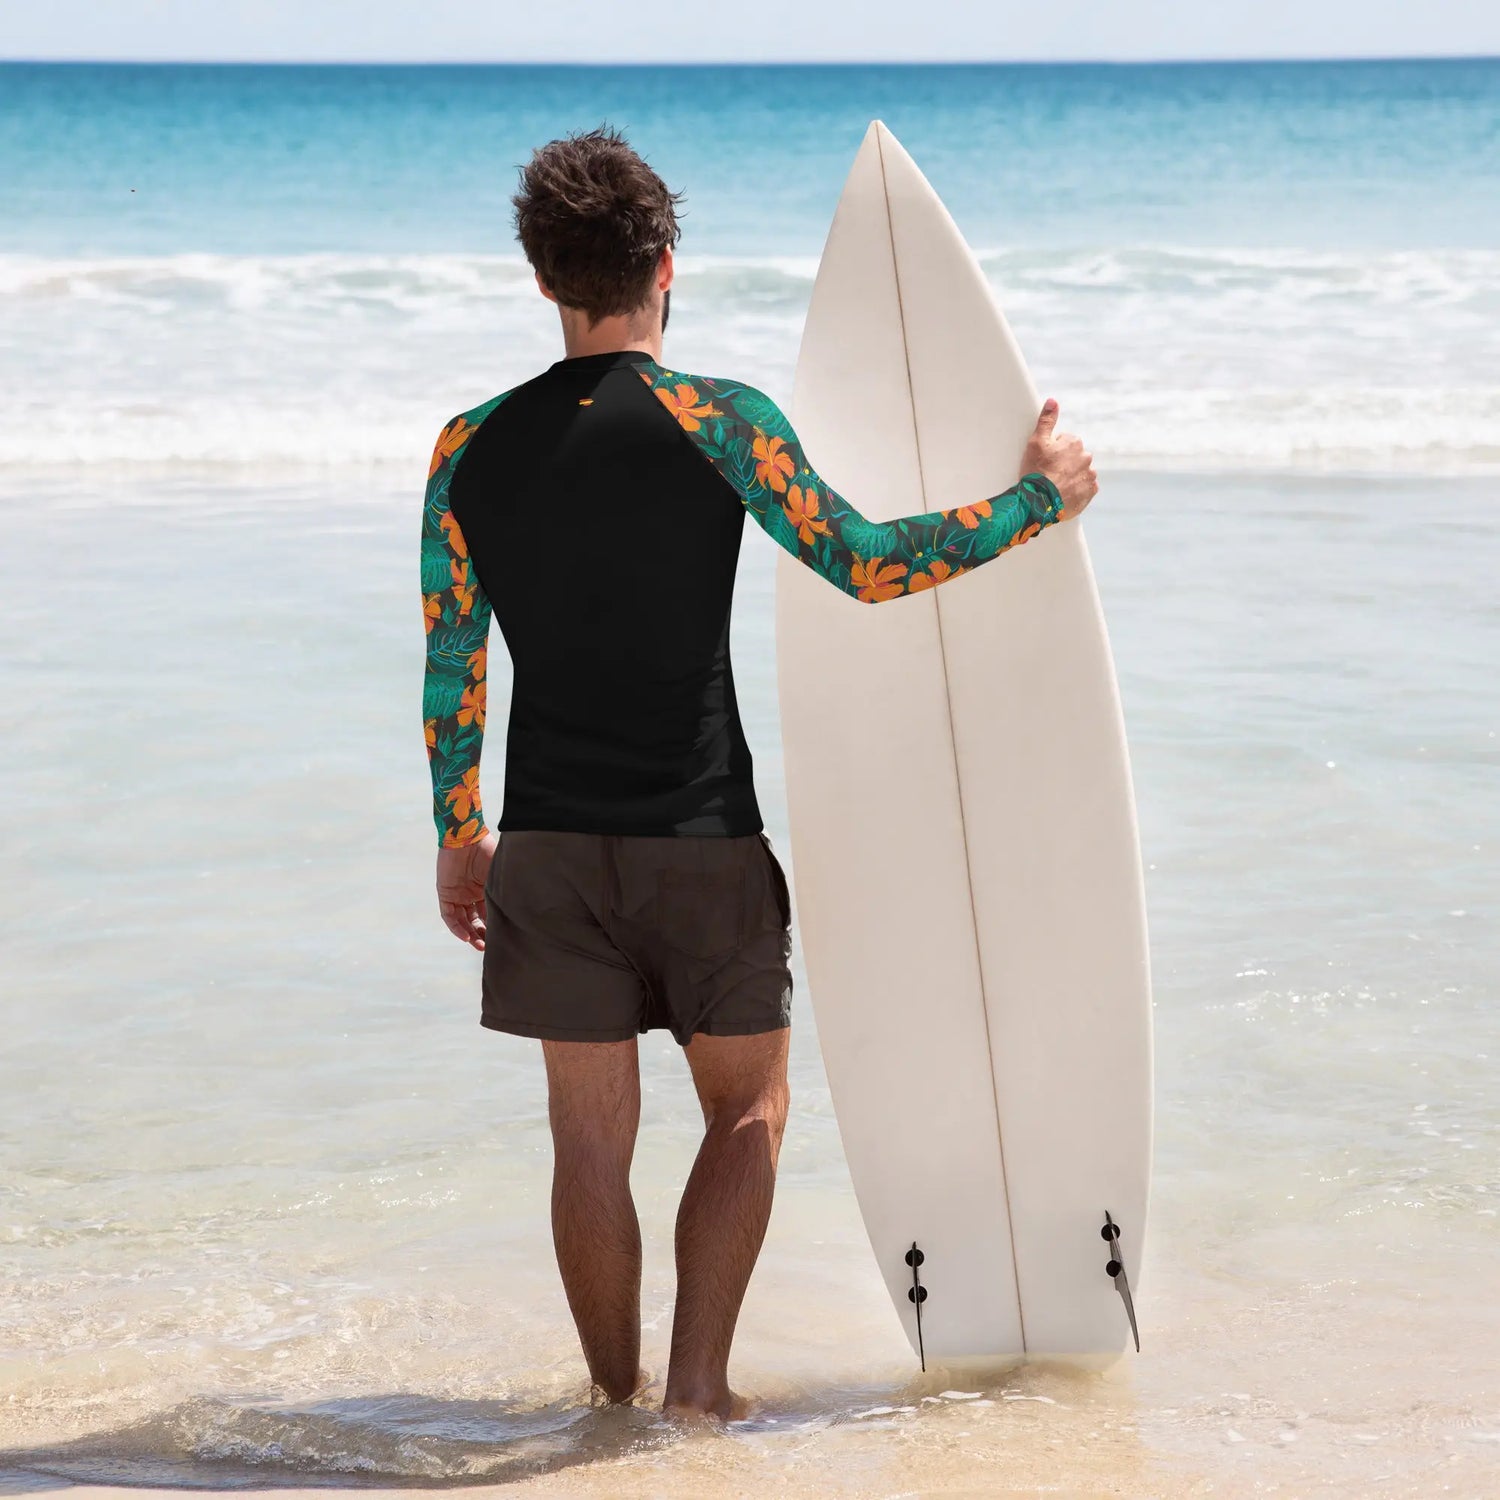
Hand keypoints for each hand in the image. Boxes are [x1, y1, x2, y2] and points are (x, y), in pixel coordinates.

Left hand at [436, 829, 497, 949]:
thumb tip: (524, 912)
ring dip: (469, 935)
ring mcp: (457, 894)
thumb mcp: (500, 875)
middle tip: (489, 947)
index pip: (490, 913)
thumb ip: (506, 892)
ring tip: (479, 945)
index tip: (502, 940)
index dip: (495, 927)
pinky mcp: (445, 892)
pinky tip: (465, 936)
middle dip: (482, 935)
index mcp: (485, 889)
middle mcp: (471, 894)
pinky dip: (456, 927)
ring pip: (462, 921)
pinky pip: (449, 915)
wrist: (467, 836)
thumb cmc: (488, 851)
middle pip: (476, 920)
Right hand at [1020, 398, 1097, 520]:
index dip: (1052, 451)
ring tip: (1055, 485)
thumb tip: (1053, 401)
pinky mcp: (1090, 492)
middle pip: (1074, 457)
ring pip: (1080, 472)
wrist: (1040, 502)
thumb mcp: (1036, 442)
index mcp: (1074, 443)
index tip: (1044, 461)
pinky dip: (1077, 489)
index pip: (1064, 442)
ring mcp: (1089, 475)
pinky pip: (1085, 488)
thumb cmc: (1036, 472)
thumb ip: (1046, 420)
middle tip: (1048, 474)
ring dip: (1071, 476)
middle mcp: (1086, 457)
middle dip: (1064, 463)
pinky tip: (1064, 493)